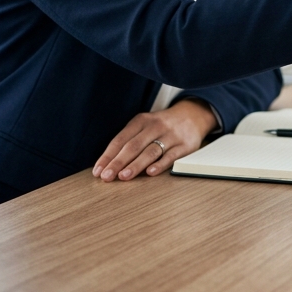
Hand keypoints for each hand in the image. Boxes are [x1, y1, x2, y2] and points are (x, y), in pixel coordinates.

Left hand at [93, 99, 216, 181]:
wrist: (194, 115)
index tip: (98, 171)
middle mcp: (156, 126)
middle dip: (118, 162)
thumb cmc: (162, 126)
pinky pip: (172, 155)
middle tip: (107, 176)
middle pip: (134, 145)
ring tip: (123, 176)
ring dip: (136, 165)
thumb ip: (129, 140)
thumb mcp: (145, 125)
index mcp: (142, 121)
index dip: (108, 156)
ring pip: (151, 151)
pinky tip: (150, 173)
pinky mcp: (186, 145)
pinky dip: (160, 164)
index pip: (121, 139)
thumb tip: (108, 164)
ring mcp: (172, 135)